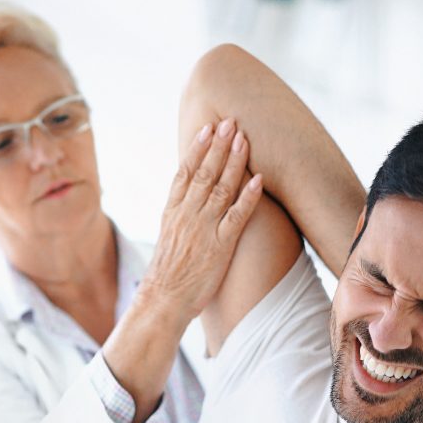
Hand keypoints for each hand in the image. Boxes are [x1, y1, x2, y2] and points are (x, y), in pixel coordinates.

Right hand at [139, 118, 262, 324]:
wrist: (163, 300)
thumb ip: (179, 215)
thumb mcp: (168, 237)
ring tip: (244, 139)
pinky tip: (259, 179)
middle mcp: (187, 215)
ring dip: (234, 162)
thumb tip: (189, 199)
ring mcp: (203, 229)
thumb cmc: (167, 274)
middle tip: (230, 122)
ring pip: (220, 187)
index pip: (184, 172)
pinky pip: (236, 216)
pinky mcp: (219, 246)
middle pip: (204, 173)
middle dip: (219, 146)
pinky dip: (248, 196)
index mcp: (172, 212)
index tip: (207, 128)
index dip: (197, 148)